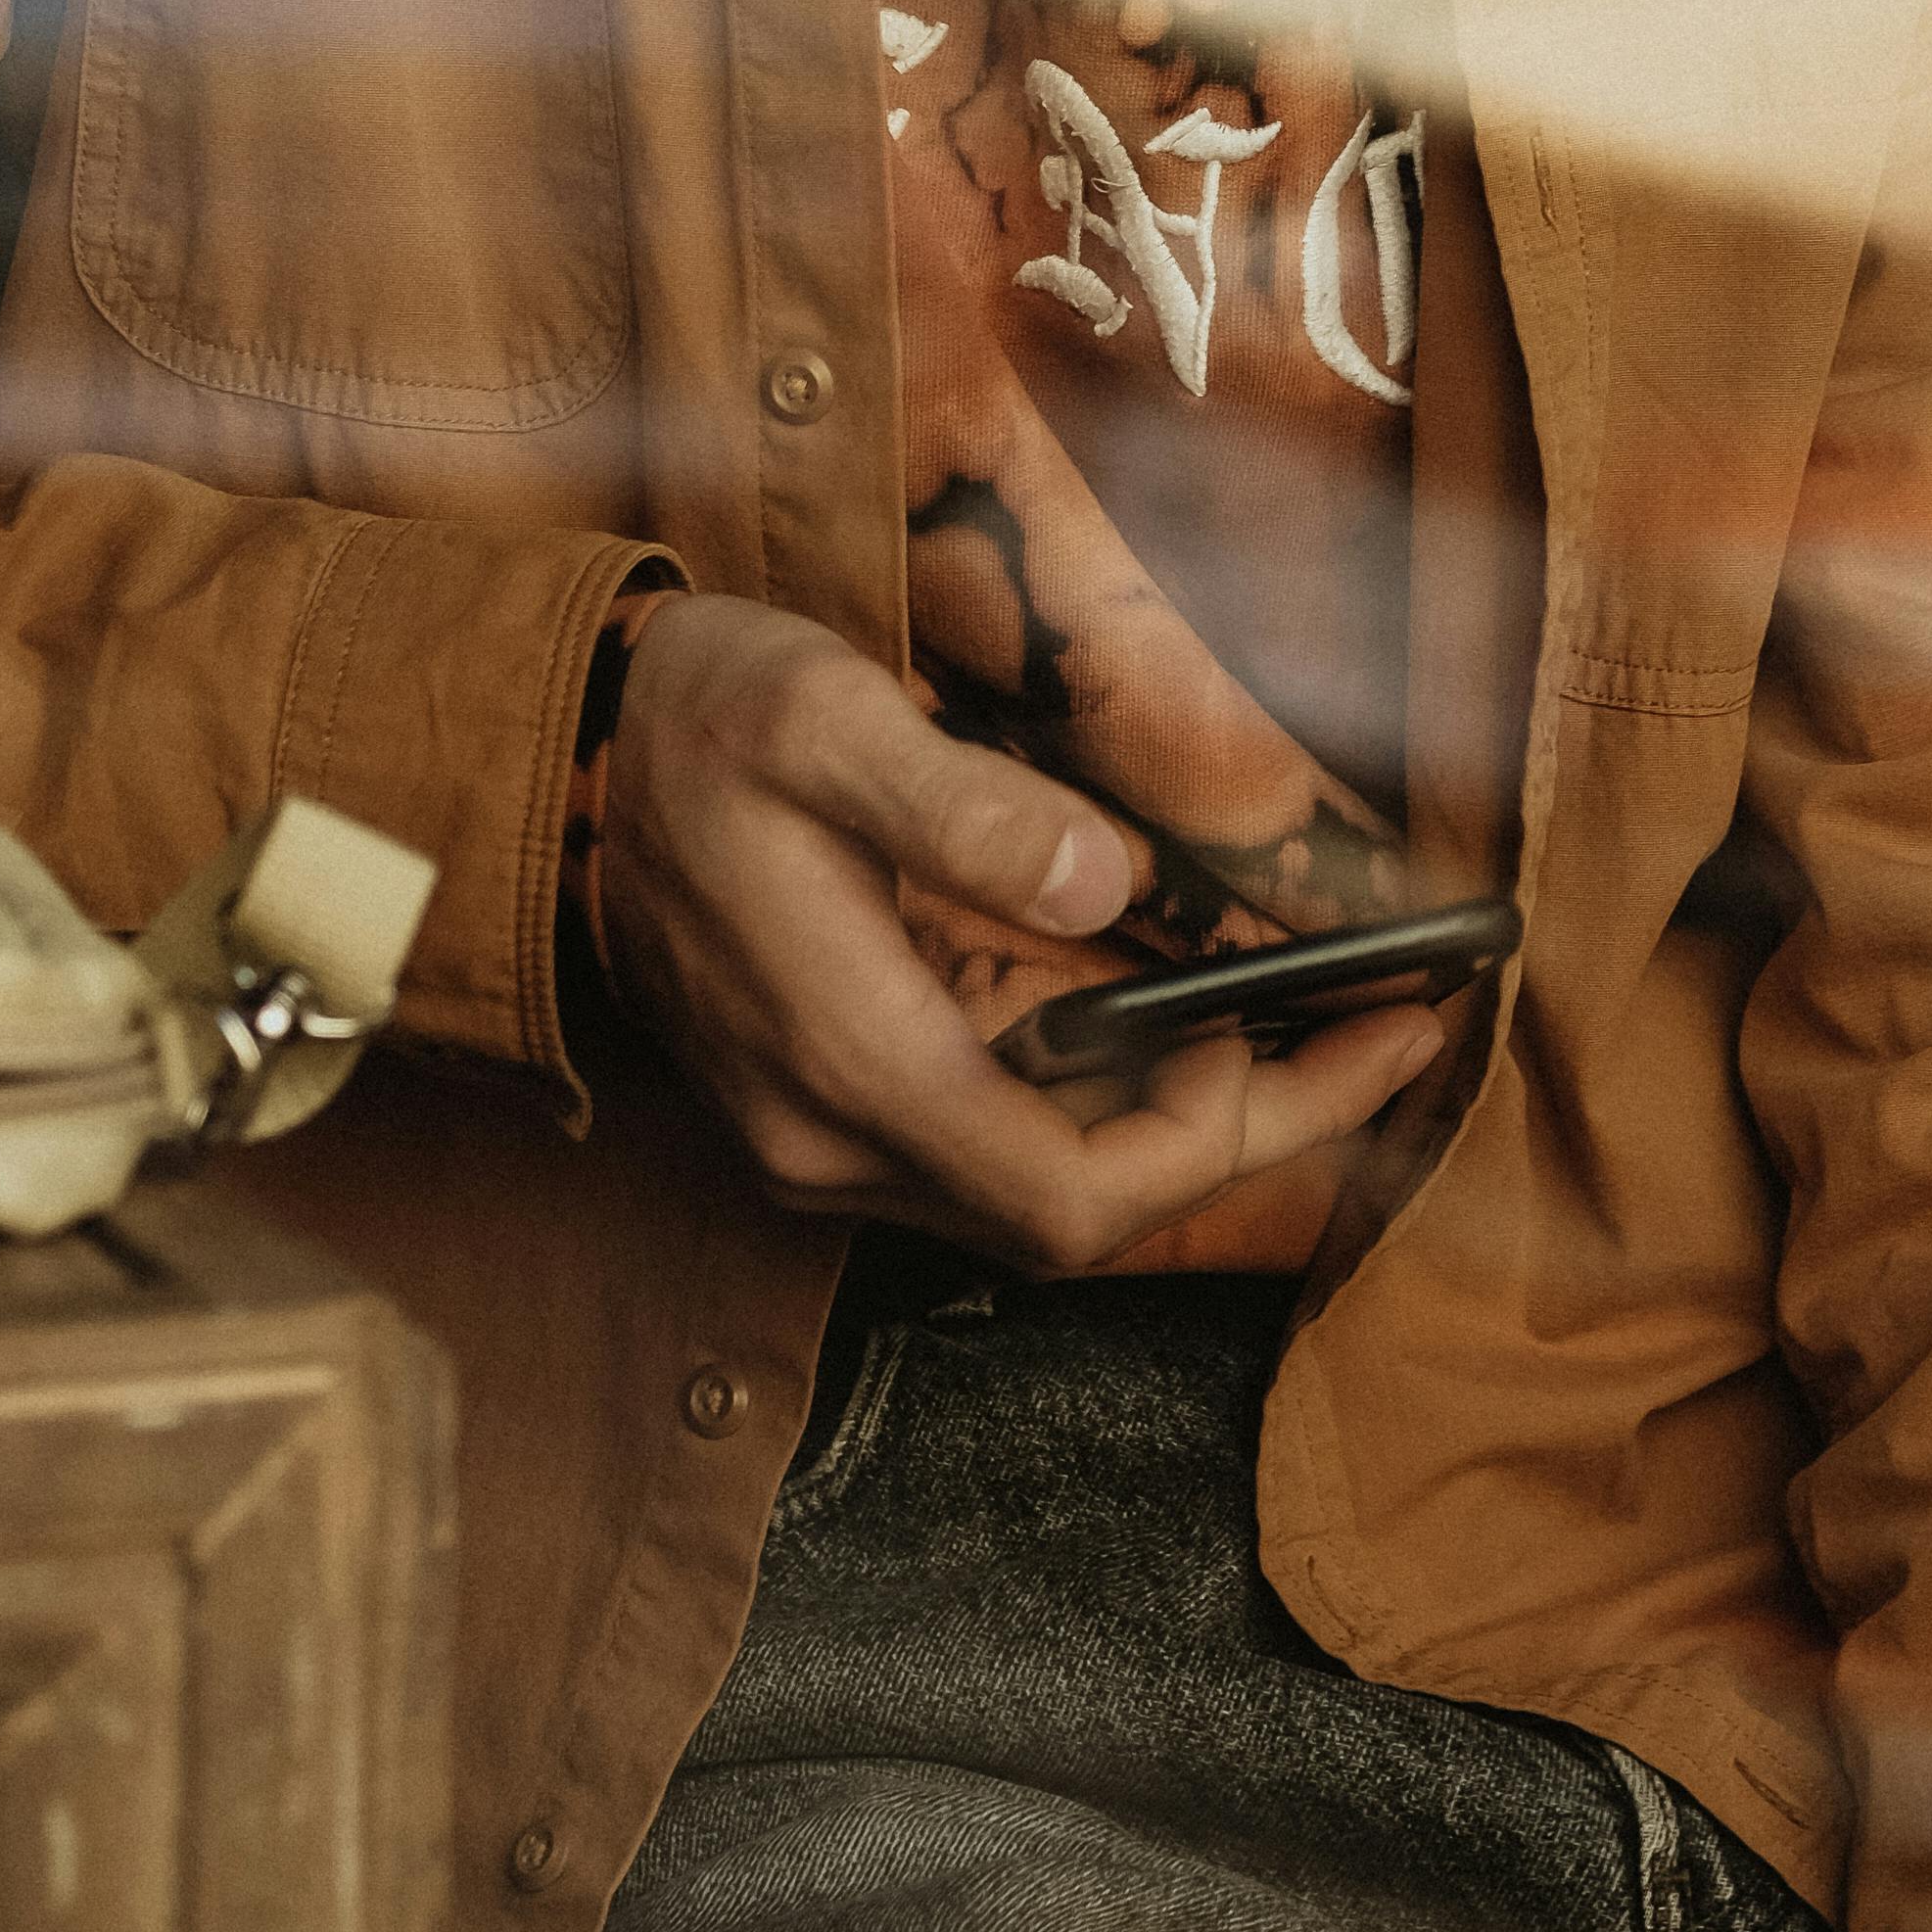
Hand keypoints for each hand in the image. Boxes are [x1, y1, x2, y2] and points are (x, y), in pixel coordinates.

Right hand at [595, 595, 1445, 1270]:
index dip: (1234, 1142)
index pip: (1073, 1196)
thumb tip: (1110, 887)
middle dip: (1248, 1135)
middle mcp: (832, 1139)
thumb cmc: (690, 726)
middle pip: (1078, 1213)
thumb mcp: (820, 718)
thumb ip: (961, 808)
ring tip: (1315, 1028)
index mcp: (848, 1060)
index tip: (1356, 1046)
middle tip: (1381, 1036)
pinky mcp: (824, 1107)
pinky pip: (996, 1150)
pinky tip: (1176, 1028)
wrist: (550, 759)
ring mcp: (820, 1136)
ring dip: (1184, 1127)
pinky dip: (1106, 1107)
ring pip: (1039, 1193)